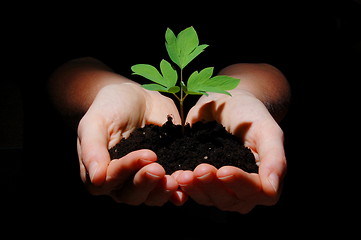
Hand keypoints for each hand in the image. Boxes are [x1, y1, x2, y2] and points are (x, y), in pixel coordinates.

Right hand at [77, 82, 183, 205]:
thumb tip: (96, 179)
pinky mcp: (164, 175)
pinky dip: (178, 192)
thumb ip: (93, 149)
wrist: (137, 98)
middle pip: (132, 195)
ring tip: (175, 179)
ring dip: (163, 192)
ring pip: (152, 197)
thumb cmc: (111, 108)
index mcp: (100, 172)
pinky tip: (186, 185)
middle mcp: (122, 182)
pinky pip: (171, 190)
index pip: (111, 181)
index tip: (146, 154)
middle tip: (159, 168)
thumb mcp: (95, 122)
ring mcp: (144, 180)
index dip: (127, 170)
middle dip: (146, 183)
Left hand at [175, 90, 286, 212]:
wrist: (226, 103)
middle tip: (199, 169)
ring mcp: (221, 188)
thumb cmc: (250, 114)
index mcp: (265, 179)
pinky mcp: (202, 183)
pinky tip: (175, 177)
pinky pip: (192, 192)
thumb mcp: (266, 129)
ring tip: (183, 175)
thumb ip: (275, 158)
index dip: (240, 183)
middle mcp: (244, 190)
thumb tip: (272, 188)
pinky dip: (183, 188)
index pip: (257, 191)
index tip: (223, 170)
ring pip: (210, 199)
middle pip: (230, 199)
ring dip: (195, 189)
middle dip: (213, 186)